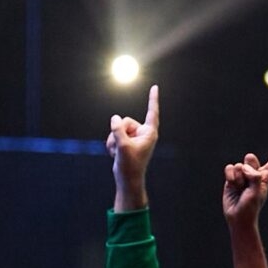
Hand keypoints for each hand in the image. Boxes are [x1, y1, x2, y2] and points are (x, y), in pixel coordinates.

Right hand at [108, 84, 159, 208]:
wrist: (127, 180)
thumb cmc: (130, 165)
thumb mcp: (122, 146)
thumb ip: (118, 130)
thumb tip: (115, 118)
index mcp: (149, 133)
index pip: (152, 113)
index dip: (152, 99)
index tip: (155, 87)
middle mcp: (143, 133)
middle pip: (125, 121)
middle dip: (118, 132)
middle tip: (119, 147)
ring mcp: (134, 137)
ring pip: (118, 128)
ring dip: (113, 140)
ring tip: (116, 153)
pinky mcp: (127, 142)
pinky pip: (115, 135)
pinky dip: (112, 144)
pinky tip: (114, 154)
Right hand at [221, 136, 267, 227]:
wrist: (238, 218)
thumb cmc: (250, 208)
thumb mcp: (257, 193)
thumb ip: (254, 177)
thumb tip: (245, 167)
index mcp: (265, 176)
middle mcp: (254, 173)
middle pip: (250, 158)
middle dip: (247, 168)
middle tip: (247, 183)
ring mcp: (242, 175)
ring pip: (239, 165)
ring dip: (238, 178)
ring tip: (240, 189)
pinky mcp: (232, 177)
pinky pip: (229, 167)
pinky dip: (230, 176)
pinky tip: (232, 185)